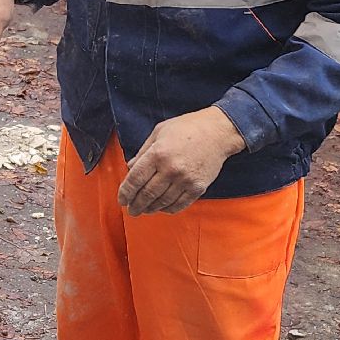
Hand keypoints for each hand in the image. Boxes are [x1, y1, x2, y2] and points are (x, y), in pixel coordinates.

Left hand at [117, 106, 246, 215]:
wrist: (217, 132)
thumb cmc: (186, 128)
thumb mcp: (159, 132)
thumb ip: (143, 152)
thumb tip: (129, 168)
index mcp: (158, 154)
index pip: (135, 179)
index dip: (125, 193)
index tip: (122, 200)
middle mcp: (170, 169)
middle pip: (147, 194)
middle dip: (136, 205)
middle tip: (131, 210)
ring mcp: (185, 180)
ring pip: (162, 202)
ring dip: (150, 209)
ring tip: (144, 211)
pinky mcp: (198, 187)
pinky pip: (179, 204)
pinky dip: (168, 209)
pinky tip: (162, 208)